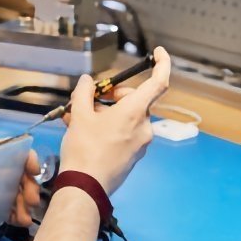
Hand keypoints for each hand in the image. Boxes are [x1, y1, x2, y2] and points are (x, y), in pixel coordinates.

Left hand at [0, 141, 42, 226]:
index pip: (10, 147)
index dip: (26, 158)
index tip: (34, 175)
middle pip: (15, 170)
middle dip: (26, 187)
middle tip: (30, 206)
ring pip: (11, 185)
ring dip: (19, 201)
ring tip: (23, 220)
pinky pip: (1, 197)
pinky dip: (9, 208)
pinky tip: (14, 221)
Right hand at [59, 46, 171, 193]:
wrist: (85, 188)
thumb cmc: (84, 149)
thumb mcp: (79, 116)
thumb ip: (84, 93)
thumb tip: (87, 81)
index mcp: (135, 112)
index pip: (159, 82)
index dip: (162, 64)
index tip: (157, 53)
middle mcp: (144, 127)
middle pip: (135, 100)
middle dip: (114, 95)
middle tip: (91, 98)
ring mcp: (140, 143)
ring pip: (126, 117)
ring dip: (106, 112)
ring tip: (78, 117)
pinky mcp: (133, 156)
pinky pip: (124, 133)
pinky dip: (109, 127)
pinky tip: (85, 131)